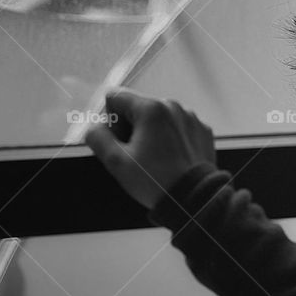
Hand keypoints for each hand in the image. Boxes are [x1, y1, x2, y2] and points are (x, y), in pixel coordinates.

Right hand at [84, 87, 216, 209]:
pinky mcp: (201, 130)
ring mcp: (190, 117)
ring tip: (154, 159)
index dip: (110, 120)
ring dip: (151, 133)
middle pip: (137, 107)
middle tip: (135, 155)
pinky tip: (170, 159)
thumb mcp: (116, 162)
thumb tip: (94, 127)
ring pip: (158, 117)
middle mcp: (173, 106)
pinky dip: (170, 139)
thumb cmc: (157, 181)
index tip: (119, 140)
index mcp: (151, 109)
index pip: (116, 97)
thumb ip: (97, 138)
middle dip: (130, 127)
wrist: (193, 197)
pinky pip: (177, 127)